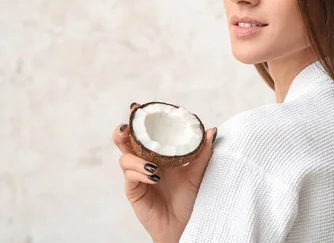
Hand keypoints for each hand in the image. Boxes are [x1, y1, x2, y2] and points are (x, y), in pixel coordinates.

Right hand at [112, 102, 216, 242]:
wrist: (184, 225)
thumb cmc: (187, 199)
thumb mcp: (196, 173)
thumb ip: (202, 153)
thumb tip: (211, 131)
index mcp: (155, 154)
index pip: (142, 133)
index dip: (137, 120)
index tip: (137, 107)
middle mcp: (142, 162)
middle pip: (123, 142)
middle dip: (122, 131)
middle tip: (127, 126)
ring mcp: (135, 176)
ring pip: (124, 158)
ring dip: (137, 158)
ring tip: (154, 165)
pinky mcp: (133, 190)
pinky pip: (130, 176)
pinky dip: (140, 173)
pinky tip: (154, 176)